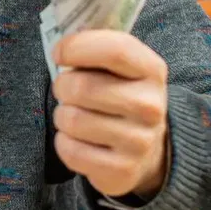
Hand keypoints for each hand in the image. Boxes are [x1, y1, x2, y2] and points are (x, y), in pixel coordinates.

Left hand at [51, 30, 169, 200]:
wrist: (147, 151)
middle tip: (67, 90)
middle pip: (82, 87)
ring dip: (63, 116)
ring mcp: (140, 141)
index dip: (76, 47)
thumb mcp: (119, 69)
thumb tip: (60, 40)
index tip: (58, 53)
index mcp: (151, 70)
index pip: (115, 50)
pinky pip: (70, 150)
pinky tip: (80, 141)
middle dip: (62, 86)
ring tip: (76, 116)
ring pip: (71, 119)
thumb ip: (96, 48)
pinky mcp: (122, 170)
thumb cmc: (119, 96)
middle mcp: (151, 106)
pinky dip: (65, 143)